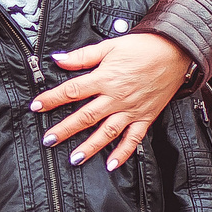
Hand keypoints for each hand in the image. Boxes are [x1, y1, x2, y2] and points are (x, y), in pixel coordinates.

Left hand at [31, 32, 191, 169]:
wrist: (175, 51)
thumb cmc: (142, 47)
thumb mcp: (109, 46)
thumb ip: (83, 56)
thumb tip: (57, 59)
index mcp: (105, 78)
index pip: (72, 91)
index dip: (52, 99)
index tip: (36, 106)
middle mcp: (116, 97)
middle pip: (86, 116)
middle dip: (65, 129)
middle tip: (49, 140)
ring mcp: (131, 109)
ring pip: (107, 132)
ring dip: (90, 147)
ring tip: (74, 159)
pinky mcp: (146, 117)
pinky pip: (134, 139)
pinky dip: (123, 153)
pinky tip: (111, 165)